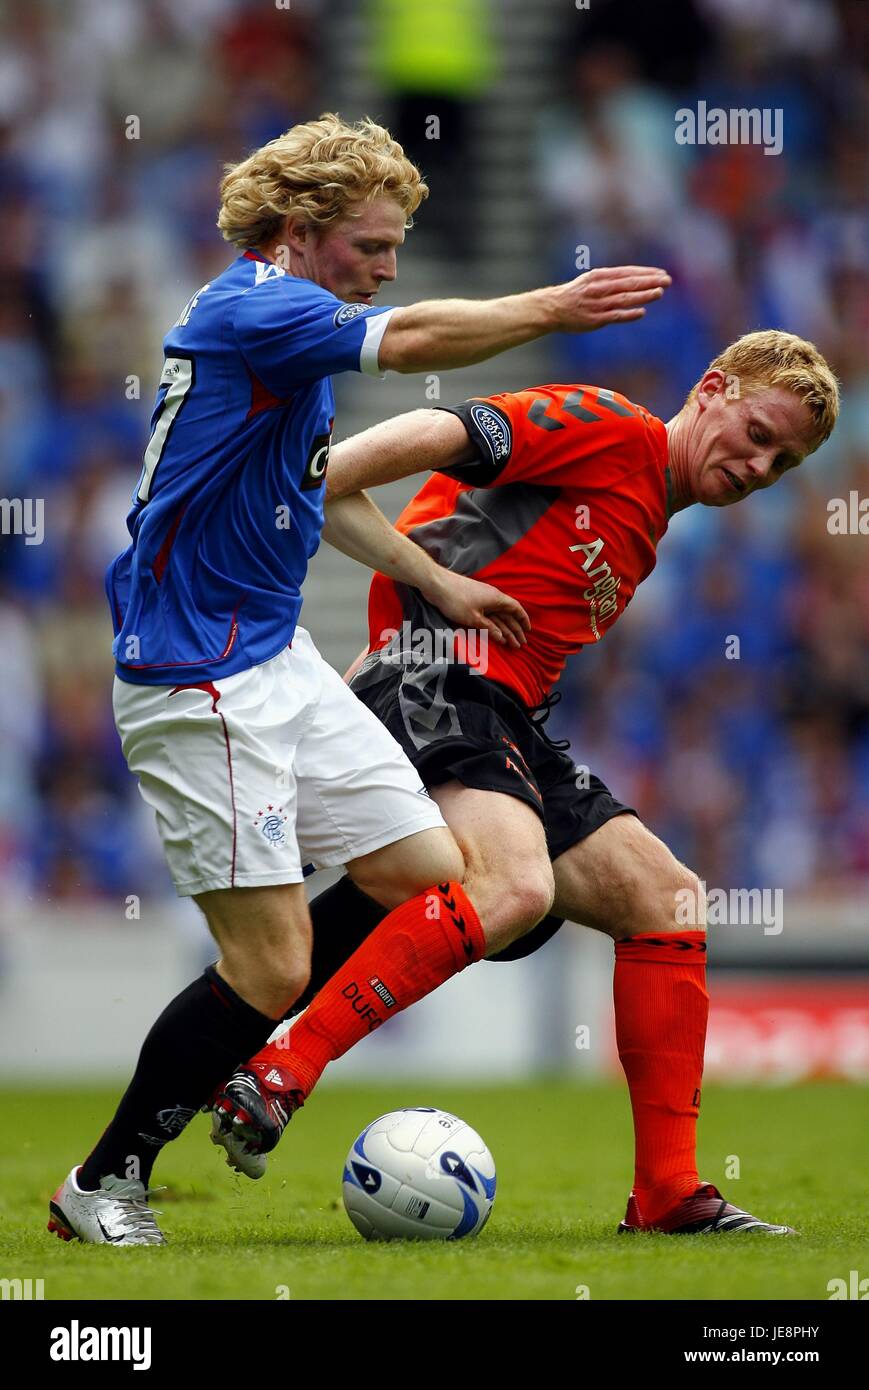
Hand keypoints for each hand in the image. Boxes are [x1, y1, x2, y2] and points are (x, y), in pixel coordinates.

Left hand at [423, 571, 529, 647]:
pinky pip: (488, 615)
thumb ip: (489, 628)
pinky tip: (495, 633)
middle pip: (508, 615)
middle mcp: (492, 598)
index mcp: (496, 599)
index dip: (523, 619)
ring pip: (497, 616)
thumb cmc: (455, 599)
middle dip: (515, 630)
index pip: (516, 608)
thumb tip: (502, 637)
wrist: (436, 584)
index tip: (528, 631)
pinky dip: (493, 624)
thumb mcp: (473, 618)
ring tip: (510, 643)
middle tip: (520, 645)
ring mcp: (482, 599)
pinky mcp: (473, 601)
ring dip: (505, 629)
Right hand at [551, 265, 670, 331]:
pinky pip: (615, 316)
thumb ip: (610, 280)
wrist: (552, 308)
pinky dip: (629, 314)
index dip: (645, 272)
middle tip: (667, 280)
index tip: (661, 273)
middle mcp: (599, 288)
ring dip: (643, 295)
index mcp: (599, 276)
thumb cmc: (574, 294)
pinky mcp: (595, 319)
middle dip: (650, 281)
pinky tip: (642, 312)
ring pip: (624, 298)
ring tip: (659, 293)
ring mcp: (597, 304)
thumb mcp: (591, 280)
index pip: (627, 272)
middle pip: (629, 283)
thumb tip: (634, 280)